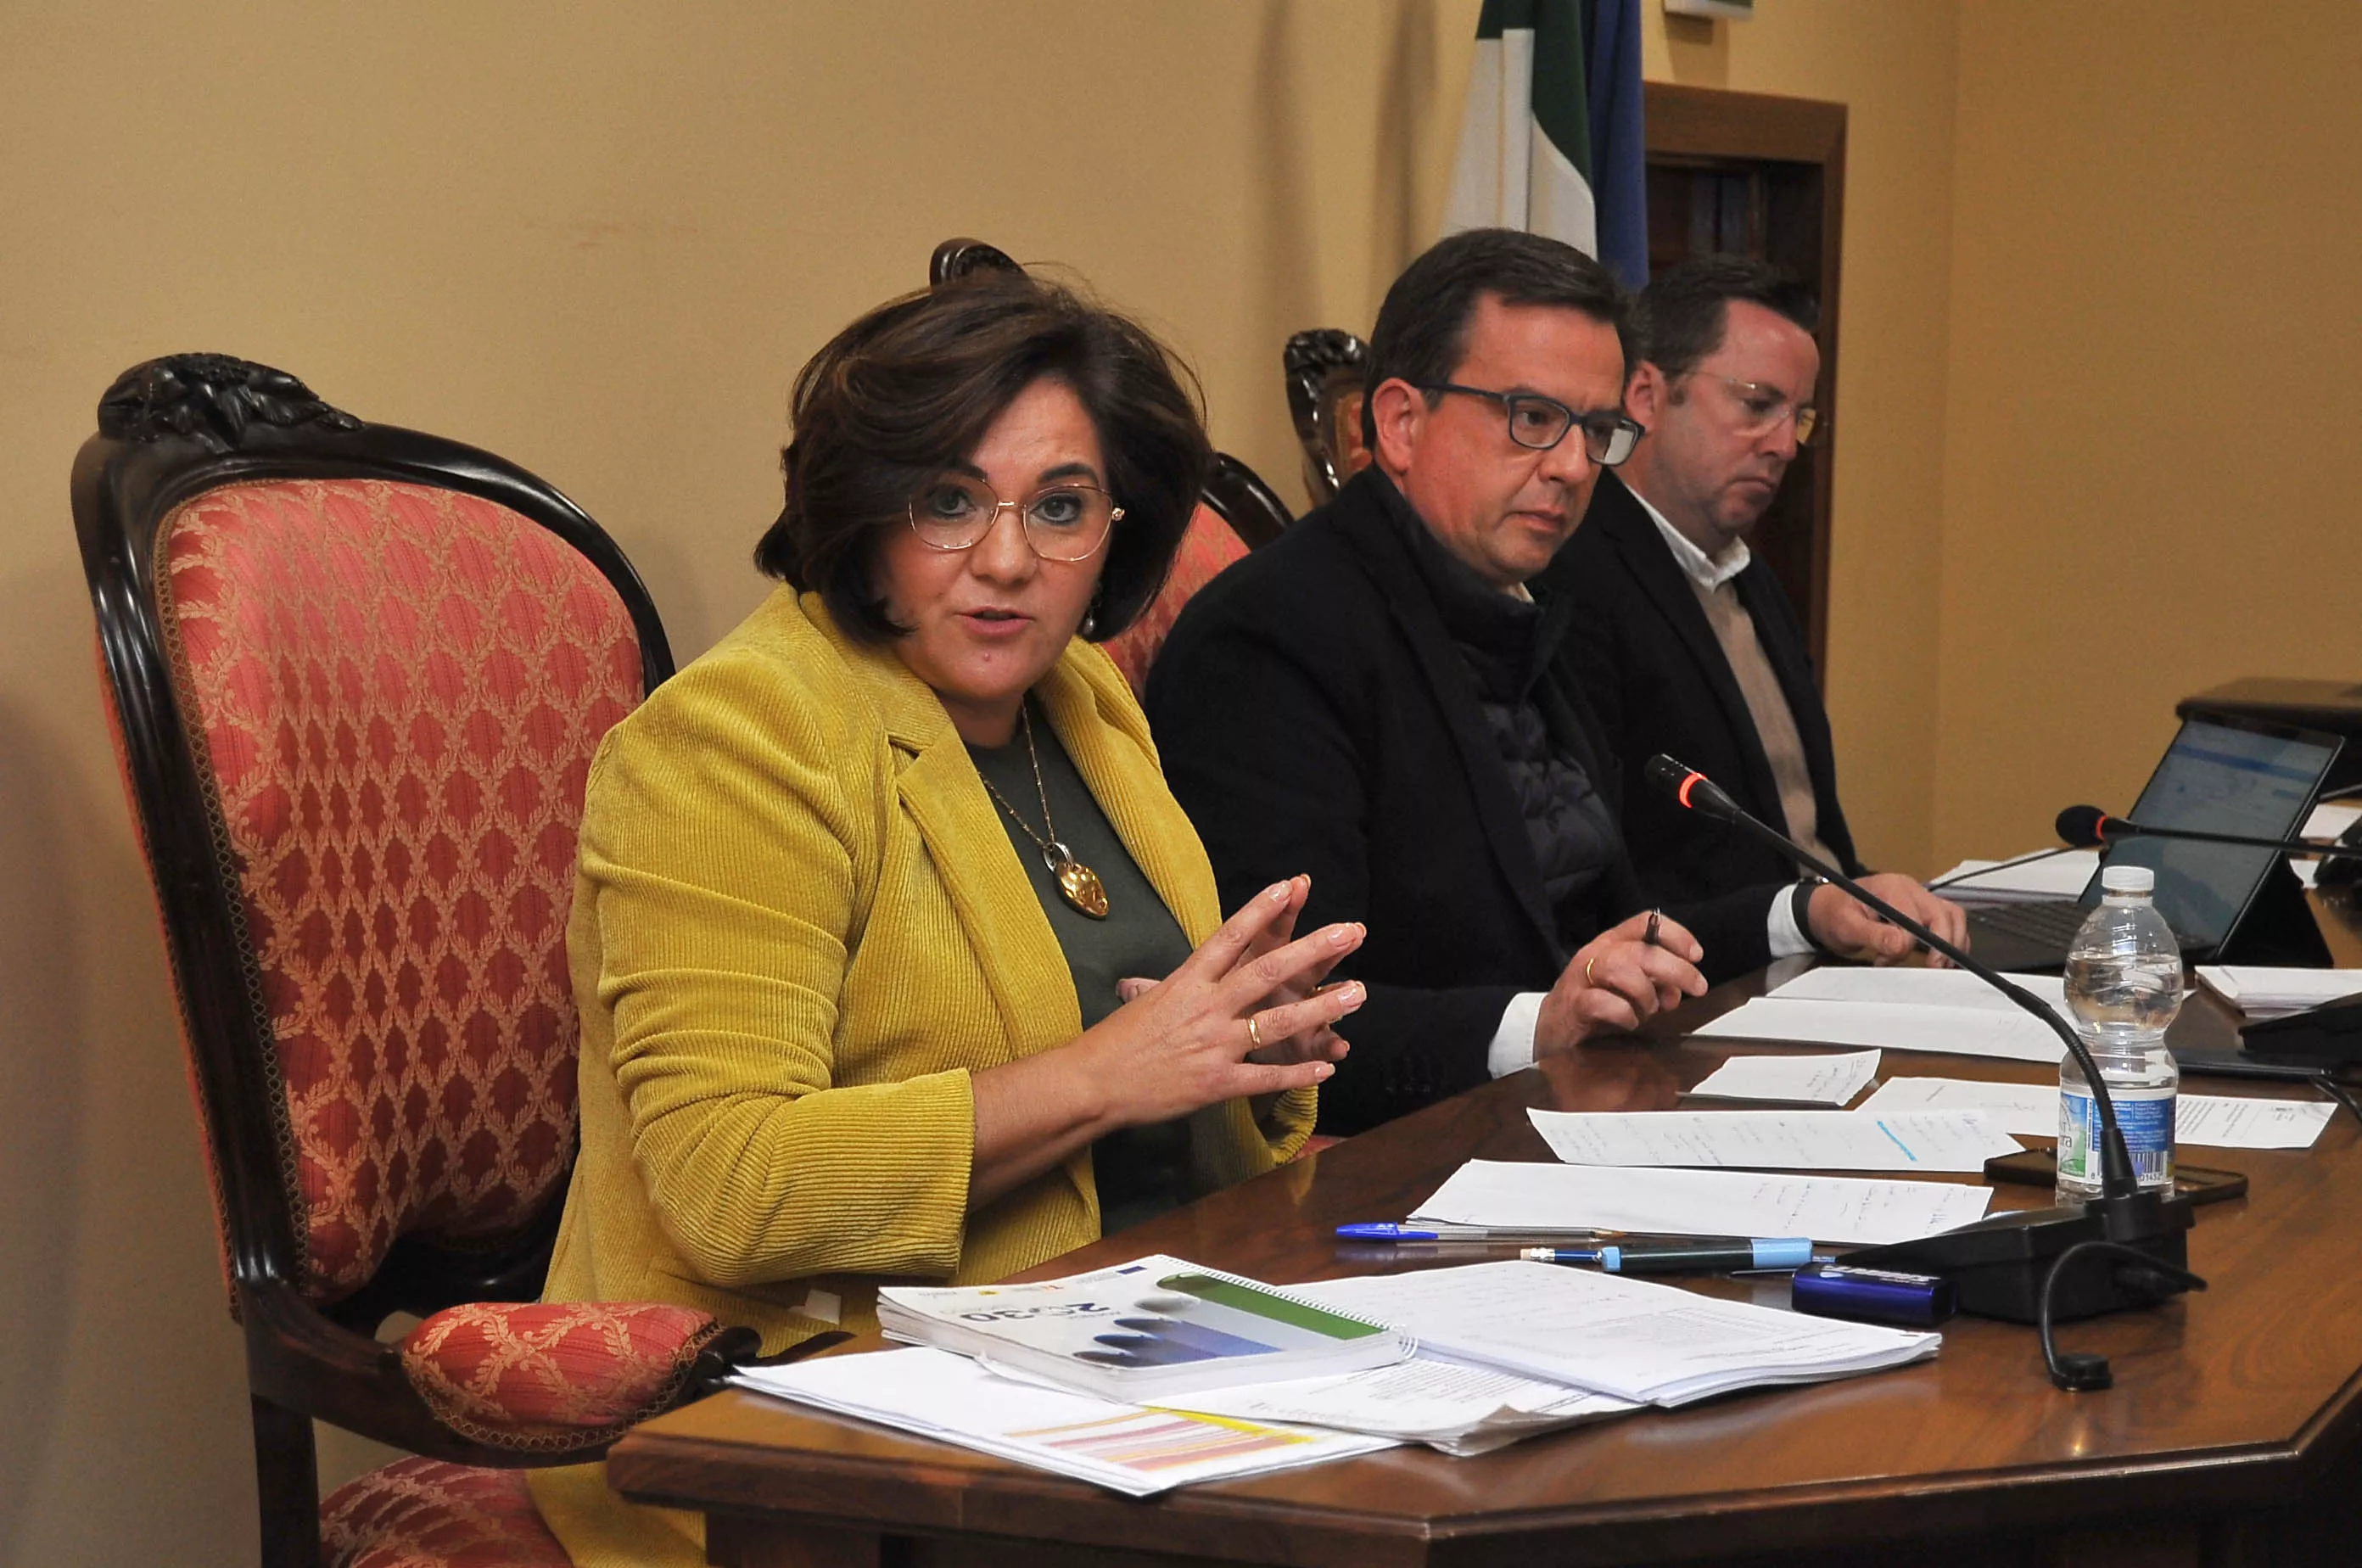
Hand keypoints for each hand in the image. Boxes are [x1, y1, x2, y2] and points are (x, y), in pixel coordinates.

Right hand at [1117, 876, 1351, 1066]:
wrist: (1093, 1083)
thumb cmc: (1115, 1042)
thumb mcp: (1142, 1002)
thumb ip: (1159, 987)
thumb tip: (1145, 979)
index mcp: (1187, 980)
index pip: (1230, 936)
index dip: (1262, 910)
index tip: (1290, 886)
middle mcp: (1206, 1006)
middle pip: (1266, 971)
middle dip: (1313, 951)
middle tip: (1350, 932)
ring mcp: (1215, 1045)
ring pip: (1277, 1022)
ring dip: (1322, 1007)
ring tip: (1357, 992)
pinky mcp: (1218, 1083)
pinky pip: (1267, 1075)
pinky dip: (1299, 1072)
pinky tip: (1327, 1066)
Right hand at [1534, 910, 1707, 1056]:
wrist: (1553, 1028)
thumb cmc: (1595, 1003)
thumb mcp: (1629, 986)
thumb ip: (1656, 981)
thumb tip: (1680, 988)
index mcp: (1612, 943)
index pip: (1645, 923)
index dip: (1675, 935)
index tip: (1696, 955)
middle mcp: (1597, 953)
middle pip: (1641, 949)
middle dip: (1676, 969)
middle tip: (1696, 987)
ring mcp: (1582, 977)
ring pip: (1621, 969)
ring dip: (1646, 993)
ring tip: (1650, 1010)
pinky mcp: (1574, 1004)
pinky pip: (1603, 1002)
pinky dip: (1624, 1014)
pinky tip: (1628, 1022)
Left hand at [1806, 874, 1969, 965]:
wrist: (1830, 909)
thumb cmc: (1836, 914)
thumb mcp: (1846, 926)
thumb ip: (1873, 935)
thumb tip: (1899, 944)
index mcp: (1890, 887)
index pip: (1912, 917)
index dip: (1909, 942)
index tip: (1897, 958)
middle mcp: (1910, 888)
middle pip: (1943, 913)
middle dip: (1943, 943)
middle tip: (1933, 967)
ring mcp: (1920, 897)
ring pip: (1952, 916)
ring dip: (1951, 942)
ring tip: (1937, 964)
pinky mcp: (1925, 909)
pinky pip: (1951, 921)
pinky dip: (1953, 940)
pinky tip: (1941, 958)